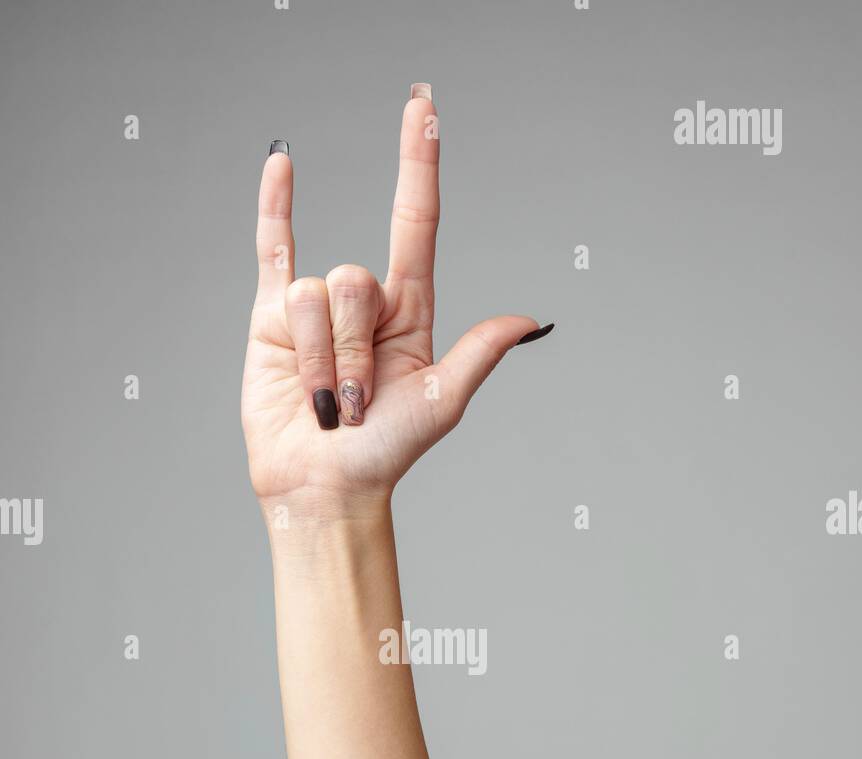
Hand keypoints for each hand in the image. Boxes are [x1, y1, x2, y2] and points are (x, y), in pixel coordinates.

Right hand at [241, 85, 552, 517]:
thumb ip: (479, 353)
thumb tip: (530, 321)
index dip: (418, 163)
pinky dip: (273, 207)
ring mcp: (317, 308)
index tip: (424, 108)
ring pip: (312, 295)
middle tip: (354, 403)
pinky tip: (282, 163)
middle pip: (355, 279)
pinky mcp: (271, 319)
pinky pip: (271, 250)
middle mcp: (365, 302)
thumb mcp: (441, 402)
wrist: (326, 487)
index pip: (415, 220)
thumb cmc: (386, 453)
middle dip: (353, 350)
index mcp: (410, 310)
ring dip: (320, 360)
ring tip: (325, 403)